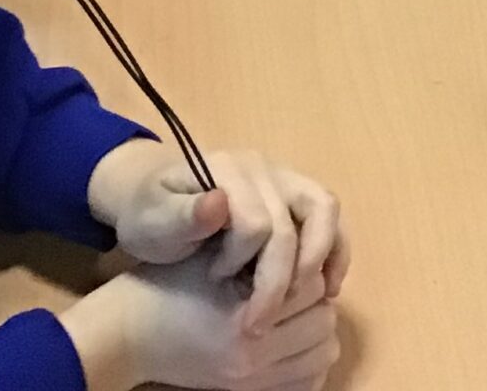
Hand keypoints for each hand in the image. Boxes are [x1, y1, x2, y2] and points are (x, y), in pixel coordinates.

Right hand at [66, 253, 340, 390]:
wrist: (128, 333)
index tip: (292, 251)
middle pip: (323, 322)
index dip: (307, 262)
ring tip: (297, 305)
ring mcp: (251, 382)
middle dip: (317, 296)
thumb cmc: (168, 283)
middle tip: (297, 276)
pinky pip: (308, 379)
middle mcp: (252, 360)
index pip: (310, 287)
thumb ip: (254, 241)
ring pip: (324, 352)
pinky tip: (297, 335)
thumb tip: (297, 226)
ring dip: (318, 326)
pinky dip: (311, 356)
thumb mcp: (209, 253)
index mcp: (242, 322)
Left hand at [90, 141, 348, 320]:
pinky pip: (329, 217)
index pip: (258, 222)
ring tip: (308, 301)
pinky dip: (335, 251)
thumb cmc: (150, 216)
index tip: (215, 279)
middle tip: (259, 320)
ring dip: (322, 259)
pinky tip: (327, 287)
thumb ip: (183, 216)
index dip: (241, 261)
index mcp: (227, 168)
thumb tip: (221, 203)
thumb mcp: (151, 222)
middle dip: (282, 278)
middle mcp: (263, 167)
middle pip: (298, 219)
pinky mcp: (295, 195)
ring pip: (325, 210)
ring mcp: (283, 178)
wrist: (153, 200)